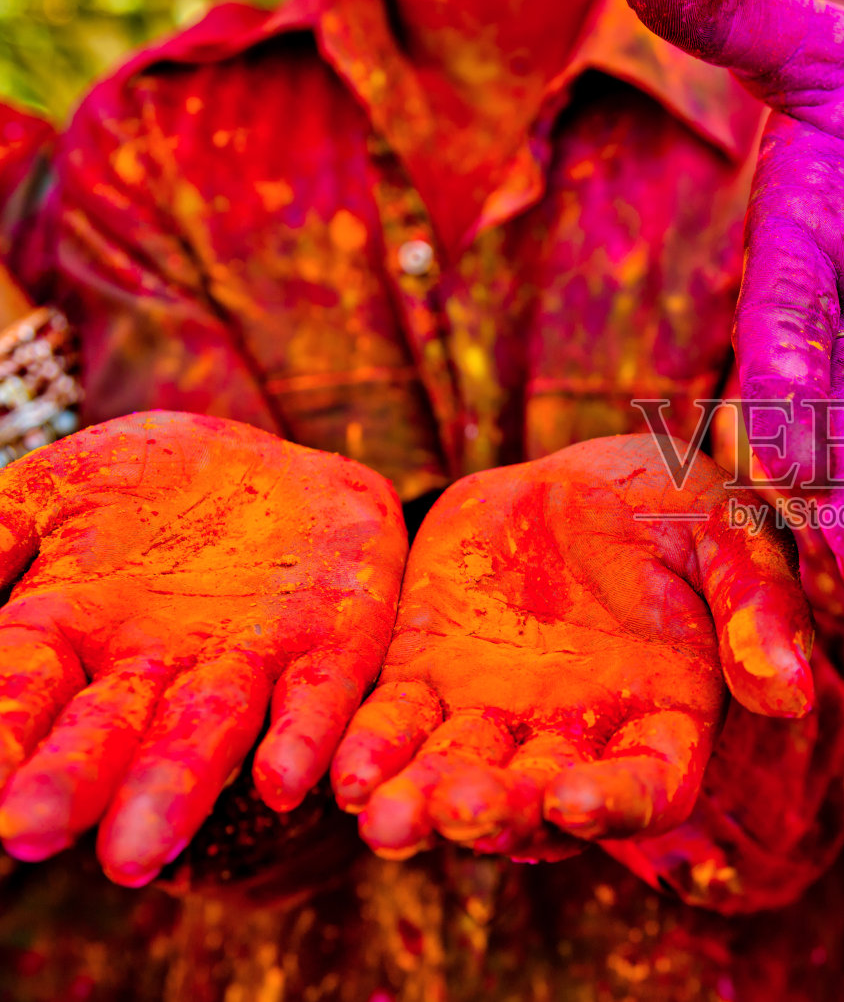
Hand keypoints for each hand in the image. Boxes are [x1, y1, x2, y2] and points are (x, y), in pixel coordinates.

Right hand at [0, 411, 405, 884]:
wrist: (276, 465)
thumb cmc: (148, 487)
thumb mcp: (61, 488)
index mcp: (70, 628)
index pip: (21, 690)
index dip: (1, 733)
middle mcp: (154, 666)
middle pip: (110, 732)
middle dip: (75, 782)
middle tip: (33, 837)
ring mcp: (246, 662)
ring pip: (209, 733)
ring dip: (176, 791)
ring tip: (140, 854)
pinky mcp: (333, 647)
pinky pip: (318, 698)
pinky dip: (302, 741)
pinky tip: (284, 785)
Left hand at [330, 435, 814, 860]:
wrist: (589, 479)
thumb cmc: (681, 507)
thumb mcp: (730, 538)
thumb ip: (757, 613)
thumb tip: (793, 694)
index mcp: (663, 719)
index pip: (646, 787)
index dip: (616, 803)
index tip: (579, 799)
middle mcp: (577, 741)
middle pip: (538, 802)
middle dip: (498, 811)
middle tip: (460, 808)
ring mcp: (496, 718)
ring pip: (456, 780)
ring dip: (420, 805)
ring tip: (384, 814)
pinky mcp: (425, 680)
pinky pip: (391, 728)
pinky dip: (366, 752)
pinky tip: (340, 769)